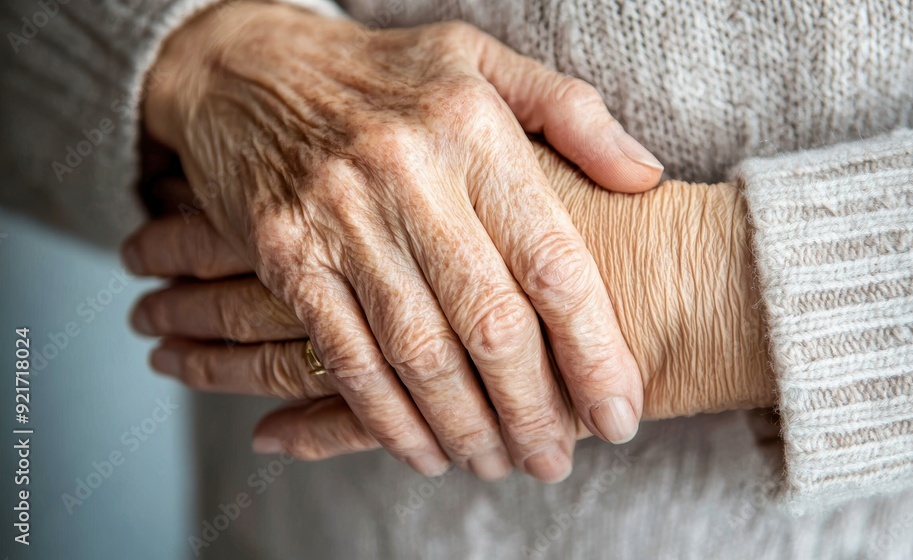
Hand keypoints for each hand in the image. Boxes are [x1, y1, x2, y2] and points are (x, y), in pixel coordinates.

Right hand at [137, 3, 661, 481]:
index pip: (552, 261)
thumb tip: (645, 177)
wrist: (249, 66)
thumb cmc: (385, 72)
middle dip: (532, 410)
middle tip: (557, 459)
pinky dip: (387, 418)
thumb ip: (573, 114)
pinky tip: (422, 450)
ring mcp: (341, 219)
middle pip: (489, 322)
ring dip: (465, 427)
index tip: (619, 411)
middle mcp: (409, 176)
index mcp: (473, 130)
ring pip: (419, 352)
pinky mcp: (289, 255)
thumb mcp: (483, 60)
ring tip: (499, 464)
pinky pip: (346, 356)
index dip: (594, 350)